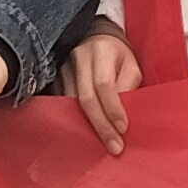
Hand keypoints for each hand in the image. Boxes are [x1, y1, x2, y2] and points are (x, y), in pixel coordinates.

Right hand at [65, 28, 141, 153]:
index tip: (123, 128)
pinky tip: (87, 134)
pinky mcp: (55, 79)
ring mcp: (63, 68)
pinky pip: (64, 105)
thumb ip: (128, 86)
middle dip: (102, 125)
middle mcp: (79, 58)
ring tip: (103, 144)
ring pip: (72, 104)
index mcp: (101, 50)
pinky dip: (76, 121)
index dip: (113, 108)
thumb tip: (122, 117)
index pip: (104, 83)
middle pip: (86, 98)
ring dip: (88, 127)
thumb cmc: (118, 56)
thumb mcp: (131, 66)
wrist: (95, 41)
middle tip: (114, 146)